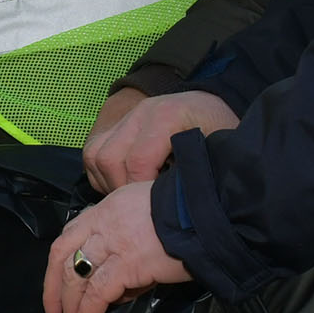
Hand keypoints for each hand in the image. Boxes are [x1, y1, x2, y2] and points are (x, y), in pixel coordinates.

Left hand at [43, 184, 192, 312]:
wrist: (212, 212)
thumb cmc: (189, 217)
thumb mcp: (148, 217)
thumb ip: (127, 244)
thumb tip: (120, 287)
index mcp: (106, 209)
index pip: (67, 238)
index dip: (56, 268)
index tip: (55, 292)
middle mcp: (103, 222)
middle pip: (62, 260)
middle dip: (54, 296)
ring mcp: (113, 242)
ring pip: (74, 280)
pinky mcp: (127, 264)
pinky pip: (96, 296)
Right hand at [86, 88, 233, 192]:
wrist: (210, 104)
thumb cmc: (219, 129)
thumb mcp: (219, 149)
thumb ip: (199, 171)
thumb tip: (179, 203)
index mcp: (167, 116)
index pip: (138, 161)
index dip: (141, 190)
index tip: (154, 208)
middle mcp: (140, 113)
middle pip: (109, 158)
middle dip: (120, 190)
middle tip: (140, 206)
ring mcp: (126, 117)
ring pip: (95, 155)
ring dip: (107, 182)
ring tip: (132, 196)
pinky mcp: (116, 125)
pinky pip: (93, 153)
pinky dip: (102, 175)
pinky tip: (125, 184)